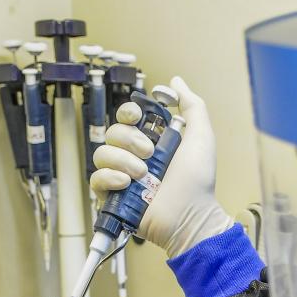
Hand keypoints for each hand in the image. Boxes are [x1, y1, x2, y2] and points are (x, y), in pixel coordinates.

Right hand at [90, 76, 232, 256]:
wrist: (191, 215)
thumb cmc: (198, 181)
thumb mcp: (201, 137)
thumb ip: (192, 107)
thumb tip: (176, 82)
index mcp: (151, 141)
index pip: (126, 118)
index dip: (127, 113)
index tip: (137, 117)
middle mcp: (133, 156)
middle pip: (112, 133)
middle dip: (130, 140)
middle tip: (150, 154)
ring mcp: (121, 177)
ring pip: (102, 154)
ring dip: (122, 160)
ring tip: (143, 174)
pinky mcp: (113, 197)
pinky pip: (96, 179)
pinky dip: (109, 177)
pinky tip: (127, 184)